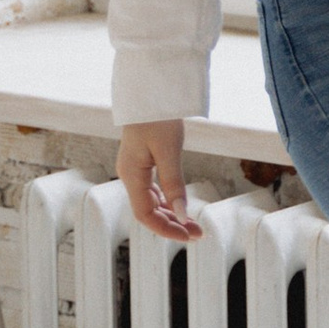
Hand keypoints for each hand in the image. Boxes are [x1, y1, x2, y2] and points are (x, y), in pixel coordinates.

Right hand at [118, 121, 201, 242]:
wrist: (150, 91)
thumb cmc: (157, 117)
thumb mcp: (169, 151)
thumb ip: (174, 184)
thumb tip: (183, 214)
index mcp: (131, 175)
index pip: (145, 215)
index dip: (166, 229)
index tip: (188, 236)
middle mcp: (130, 175)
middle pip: (148, 212)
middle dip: (172, 225)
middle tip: (198, 233)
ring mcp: (135, 170)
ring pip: (151, 202)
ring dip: (171, 215)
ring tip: (193, 225)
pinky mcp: (143, 163)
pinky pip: (153, 191)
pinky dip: (167, 202)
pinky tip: (180, 207)